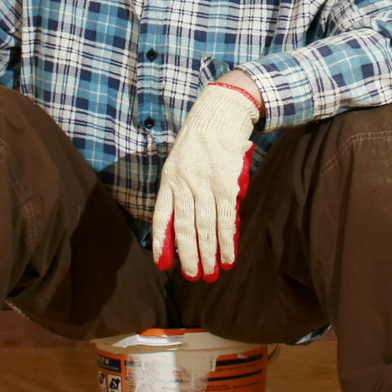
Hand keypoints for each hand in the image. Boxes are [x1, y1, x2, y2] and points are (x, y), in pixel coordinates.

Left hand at [150, 81, 260, 279]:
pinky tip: (228, 256)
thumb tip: (182, 221)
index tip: (163, 264)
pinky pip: (226, 219)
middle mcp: (184, 185)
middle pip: (185, 228)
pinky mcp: (226, 185)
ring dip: (209, 254)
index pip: (162, 218)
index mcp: (169, 180)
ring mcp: (205, 186)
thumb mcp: (178, 162)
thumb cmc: (199, 140)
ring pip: (205, 228)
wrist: (219, 114)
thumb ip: (179, 189)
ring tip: (211, 274)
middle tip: (193, 277)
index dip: (162, 243)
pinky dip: (227, 241)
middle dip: (189, 256)